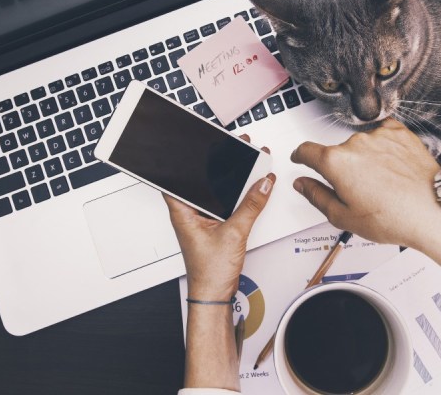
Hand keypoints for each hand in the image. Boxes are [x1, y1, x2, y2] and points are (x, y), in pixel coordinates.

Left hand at [164, 142, 273, 300]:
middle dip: (216, 165)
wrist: (214, 296)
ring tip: (244, 165)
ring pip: (213, 192)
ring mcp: (201, 220)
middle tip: (230, 149)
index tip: (198, 144)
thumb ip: (251, 206)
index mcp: (183, 211)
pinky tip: (247, 189)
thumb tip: (262, 184)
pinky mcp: (213, 226)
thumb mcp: (234, 233)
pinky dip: (234, 196)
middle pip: (200, 181)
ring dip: (228, 181)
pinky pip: (223, 204)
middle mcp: (189, 213)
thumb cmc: (209, 272)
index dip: (186, 159)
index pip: (177, 177)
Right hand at [290, 118, 440, 256]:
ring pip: (362, 145)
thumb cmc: (393, 218)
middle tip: (358, 191)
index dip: (301, 157)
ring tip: (382, 184)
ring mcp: (379, 135)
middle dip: (343, 168)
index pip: (306, 151)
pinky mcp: (400, 133)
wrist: (433, 212)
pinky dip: (384, 148)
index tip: (301, 159)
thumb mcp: (343, 217)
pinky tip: (392, 168)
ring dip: (365, 159)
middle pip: (338, 152)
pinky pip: (383, 135)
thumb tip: (302, 184)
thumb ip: (316, 196)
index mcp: (336, 162)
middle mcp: (356, 143)